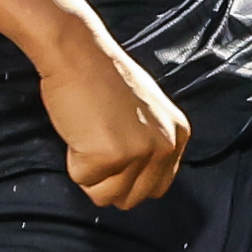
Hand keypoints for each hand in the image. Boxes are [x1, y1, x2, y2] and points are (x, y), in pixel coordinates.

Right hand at [38, 29, 188, 210]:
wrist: (78, 53)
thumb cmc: (101, 77)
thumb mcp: (145, 112)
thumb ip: (149, 144)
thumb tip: (136, 180)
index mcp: (178, 134)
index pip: (157, 187)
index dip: (128, 178)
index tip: (113, 152)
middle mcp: (165, 146)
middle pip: (134, 198)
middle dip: (108, 180)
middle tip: (97, 143)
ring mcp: (140, 152)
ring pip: (107, 196)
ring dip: (90, 172)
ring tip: (90, 134)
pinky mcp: (111, 155)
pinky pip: (83, 180)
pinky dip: (73, 160)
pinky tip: (80, 131)